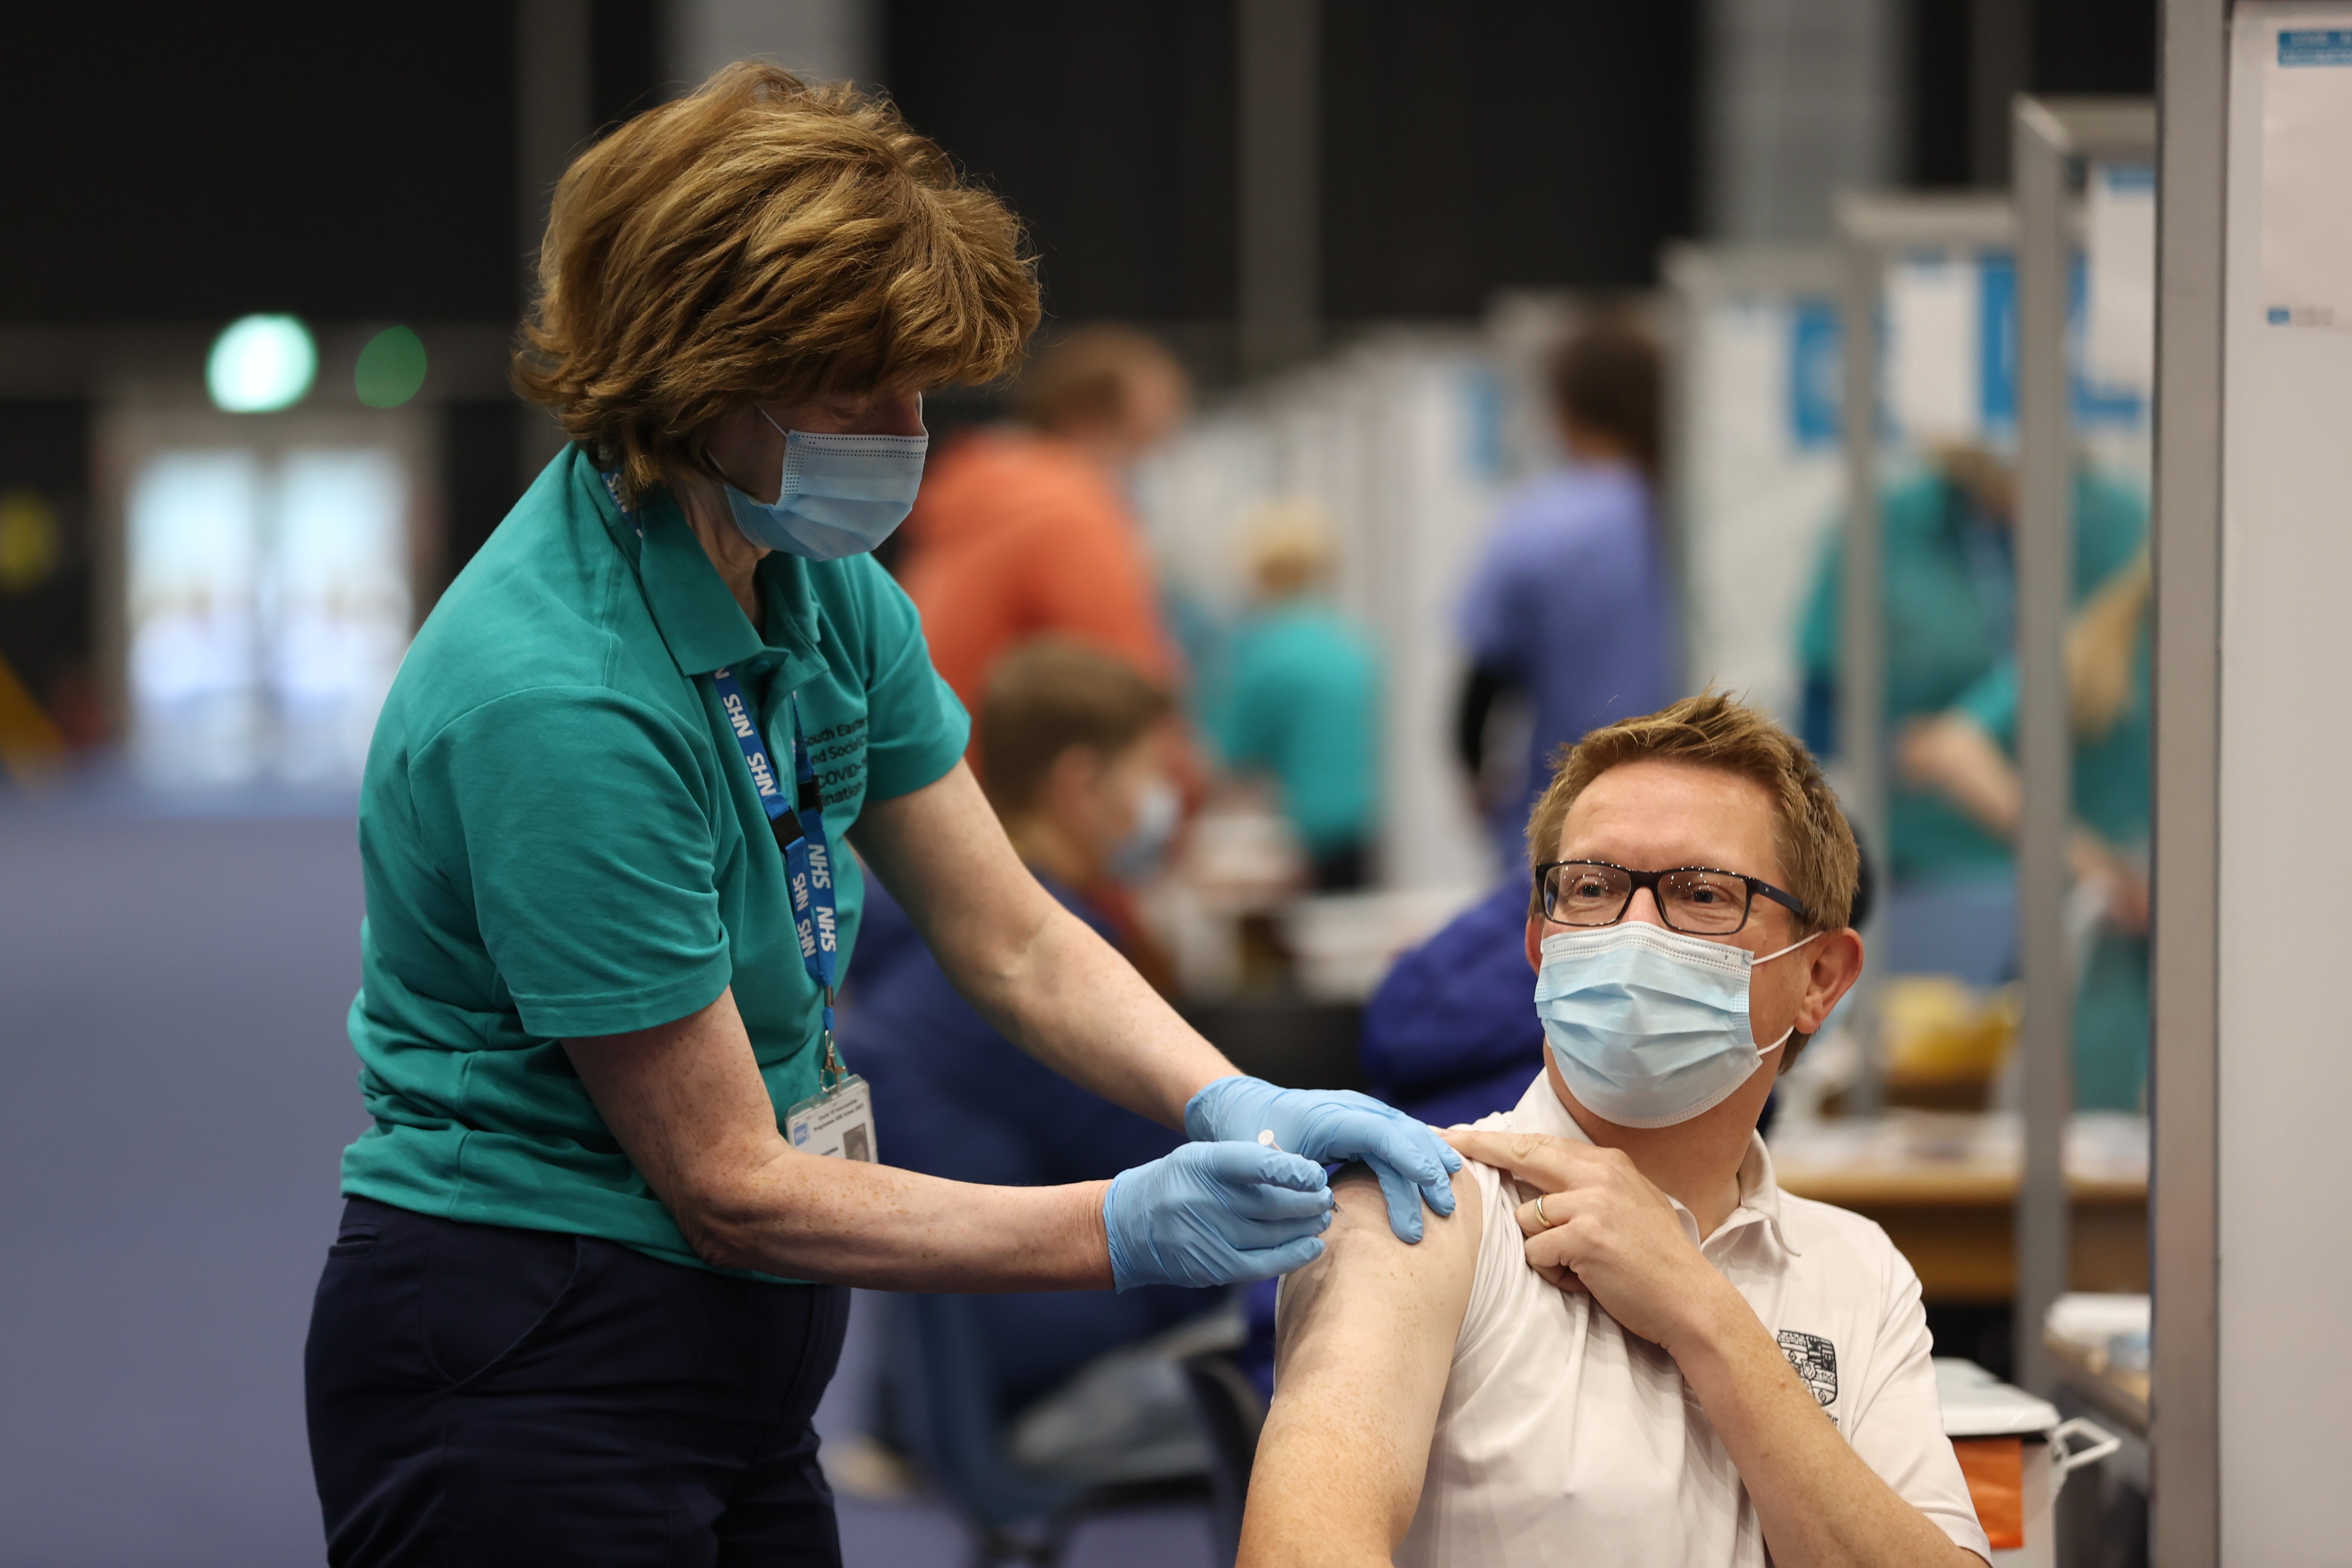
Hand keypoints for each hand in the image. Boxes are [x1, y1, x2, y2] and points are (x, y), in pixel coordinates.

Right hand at [1102, 1140, 1333, 1290]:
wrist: (1127, 1227)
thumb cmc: (1176, 1185)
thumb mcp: (1200, 1159)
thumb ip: (1244, 1163)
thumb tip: (1300, 1174)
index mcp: (1201, 1163)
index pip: (1255, 1163)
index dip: (1292, 1169)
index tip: (1316, 1173)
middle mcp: (1203, 1200)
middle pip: (1270, 1203)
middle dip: (1307, 1201)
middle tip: (1326, 1196)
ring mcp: (1207, 1237)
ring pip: (1272, 1234)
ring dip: (1305, 1227)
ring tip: (1322, 1218)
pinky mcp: (1212, 1267)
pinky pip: (1262, 1264)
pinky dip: (1293, 1256)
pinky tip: (1313, 1246)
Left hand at [1187, 1076, 1461, 1241]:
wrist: (1237, 1106)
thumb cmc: (1246, 1137)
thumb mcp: (1261, 1162)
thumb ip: (1290, 1180)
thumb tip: (1326, 1201)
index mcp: (1327, 1117)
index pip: (1381, 1135)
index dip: (1409, 1161)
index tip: (1431, 1189)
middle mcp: (1348, 1108)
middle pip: (1401, 1133)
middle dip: (1427, 1169)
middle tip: (1445, 1209)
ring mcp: (1355, 1111)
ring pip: (1405, 1130)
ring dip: (1429, 1158)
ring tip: (1451, 1190)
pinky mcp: (1357, 1121)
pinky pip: (1395, 1133)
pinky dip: (1417, 1151)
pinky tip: (1434, 1170)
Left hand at [1442, 1129, 1739, 1354]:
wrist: (1691, 1301)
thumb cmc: (1654, 1261)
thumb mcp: (1627, 1205)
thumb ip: (1586, 1186)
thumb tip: (1534, 1180)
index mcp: (1607, 1163)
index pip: (1537, 1143)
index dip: (1493, 1139)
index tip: (1457, 1133)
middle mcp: (1599, 1174)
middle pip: (1520, 1155)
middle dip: (1478, 1149)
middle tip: (1443, 1141)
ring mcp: (1591, 1204)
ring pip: (1524, 1219)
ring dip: (1540, 1248)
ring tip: (1578, 1266)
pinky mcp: (1584, 1237)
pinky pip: (1535, 1253)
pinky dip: (1552, 1272)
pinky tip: (1584, 1280)